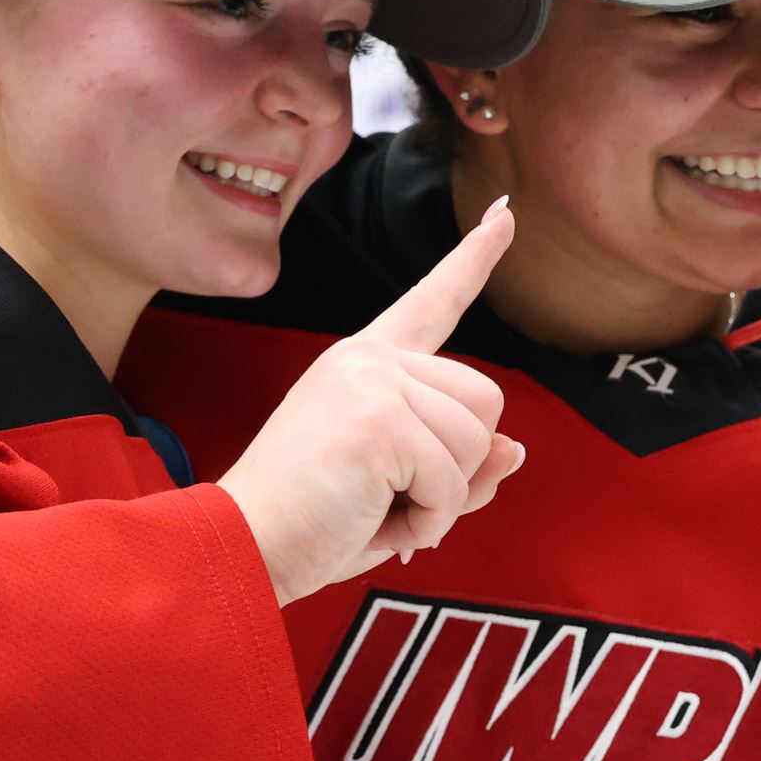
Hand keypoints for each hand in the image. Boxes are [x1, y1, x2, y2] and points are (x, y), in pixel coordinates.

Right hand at [218, 198, 525, 606]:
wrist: (244, 547)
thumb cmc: (310, 525)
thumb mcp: (397, 493)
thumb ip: (458, 469)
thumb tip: (515, 449)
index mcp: (365, 363)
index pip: (432, 301)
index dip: (474, 259)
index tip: (504, 213)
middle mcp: (369, 359)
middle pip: (485, 400)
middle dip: (459, 466)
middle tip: (393, 498)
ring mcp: (373, 382)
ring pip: (478, 439)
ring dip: (443, 497)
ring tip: (380, 510)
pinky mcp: (379, 420)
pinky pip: (455, 479)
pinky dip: (430, 518)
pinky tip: (380, 522)